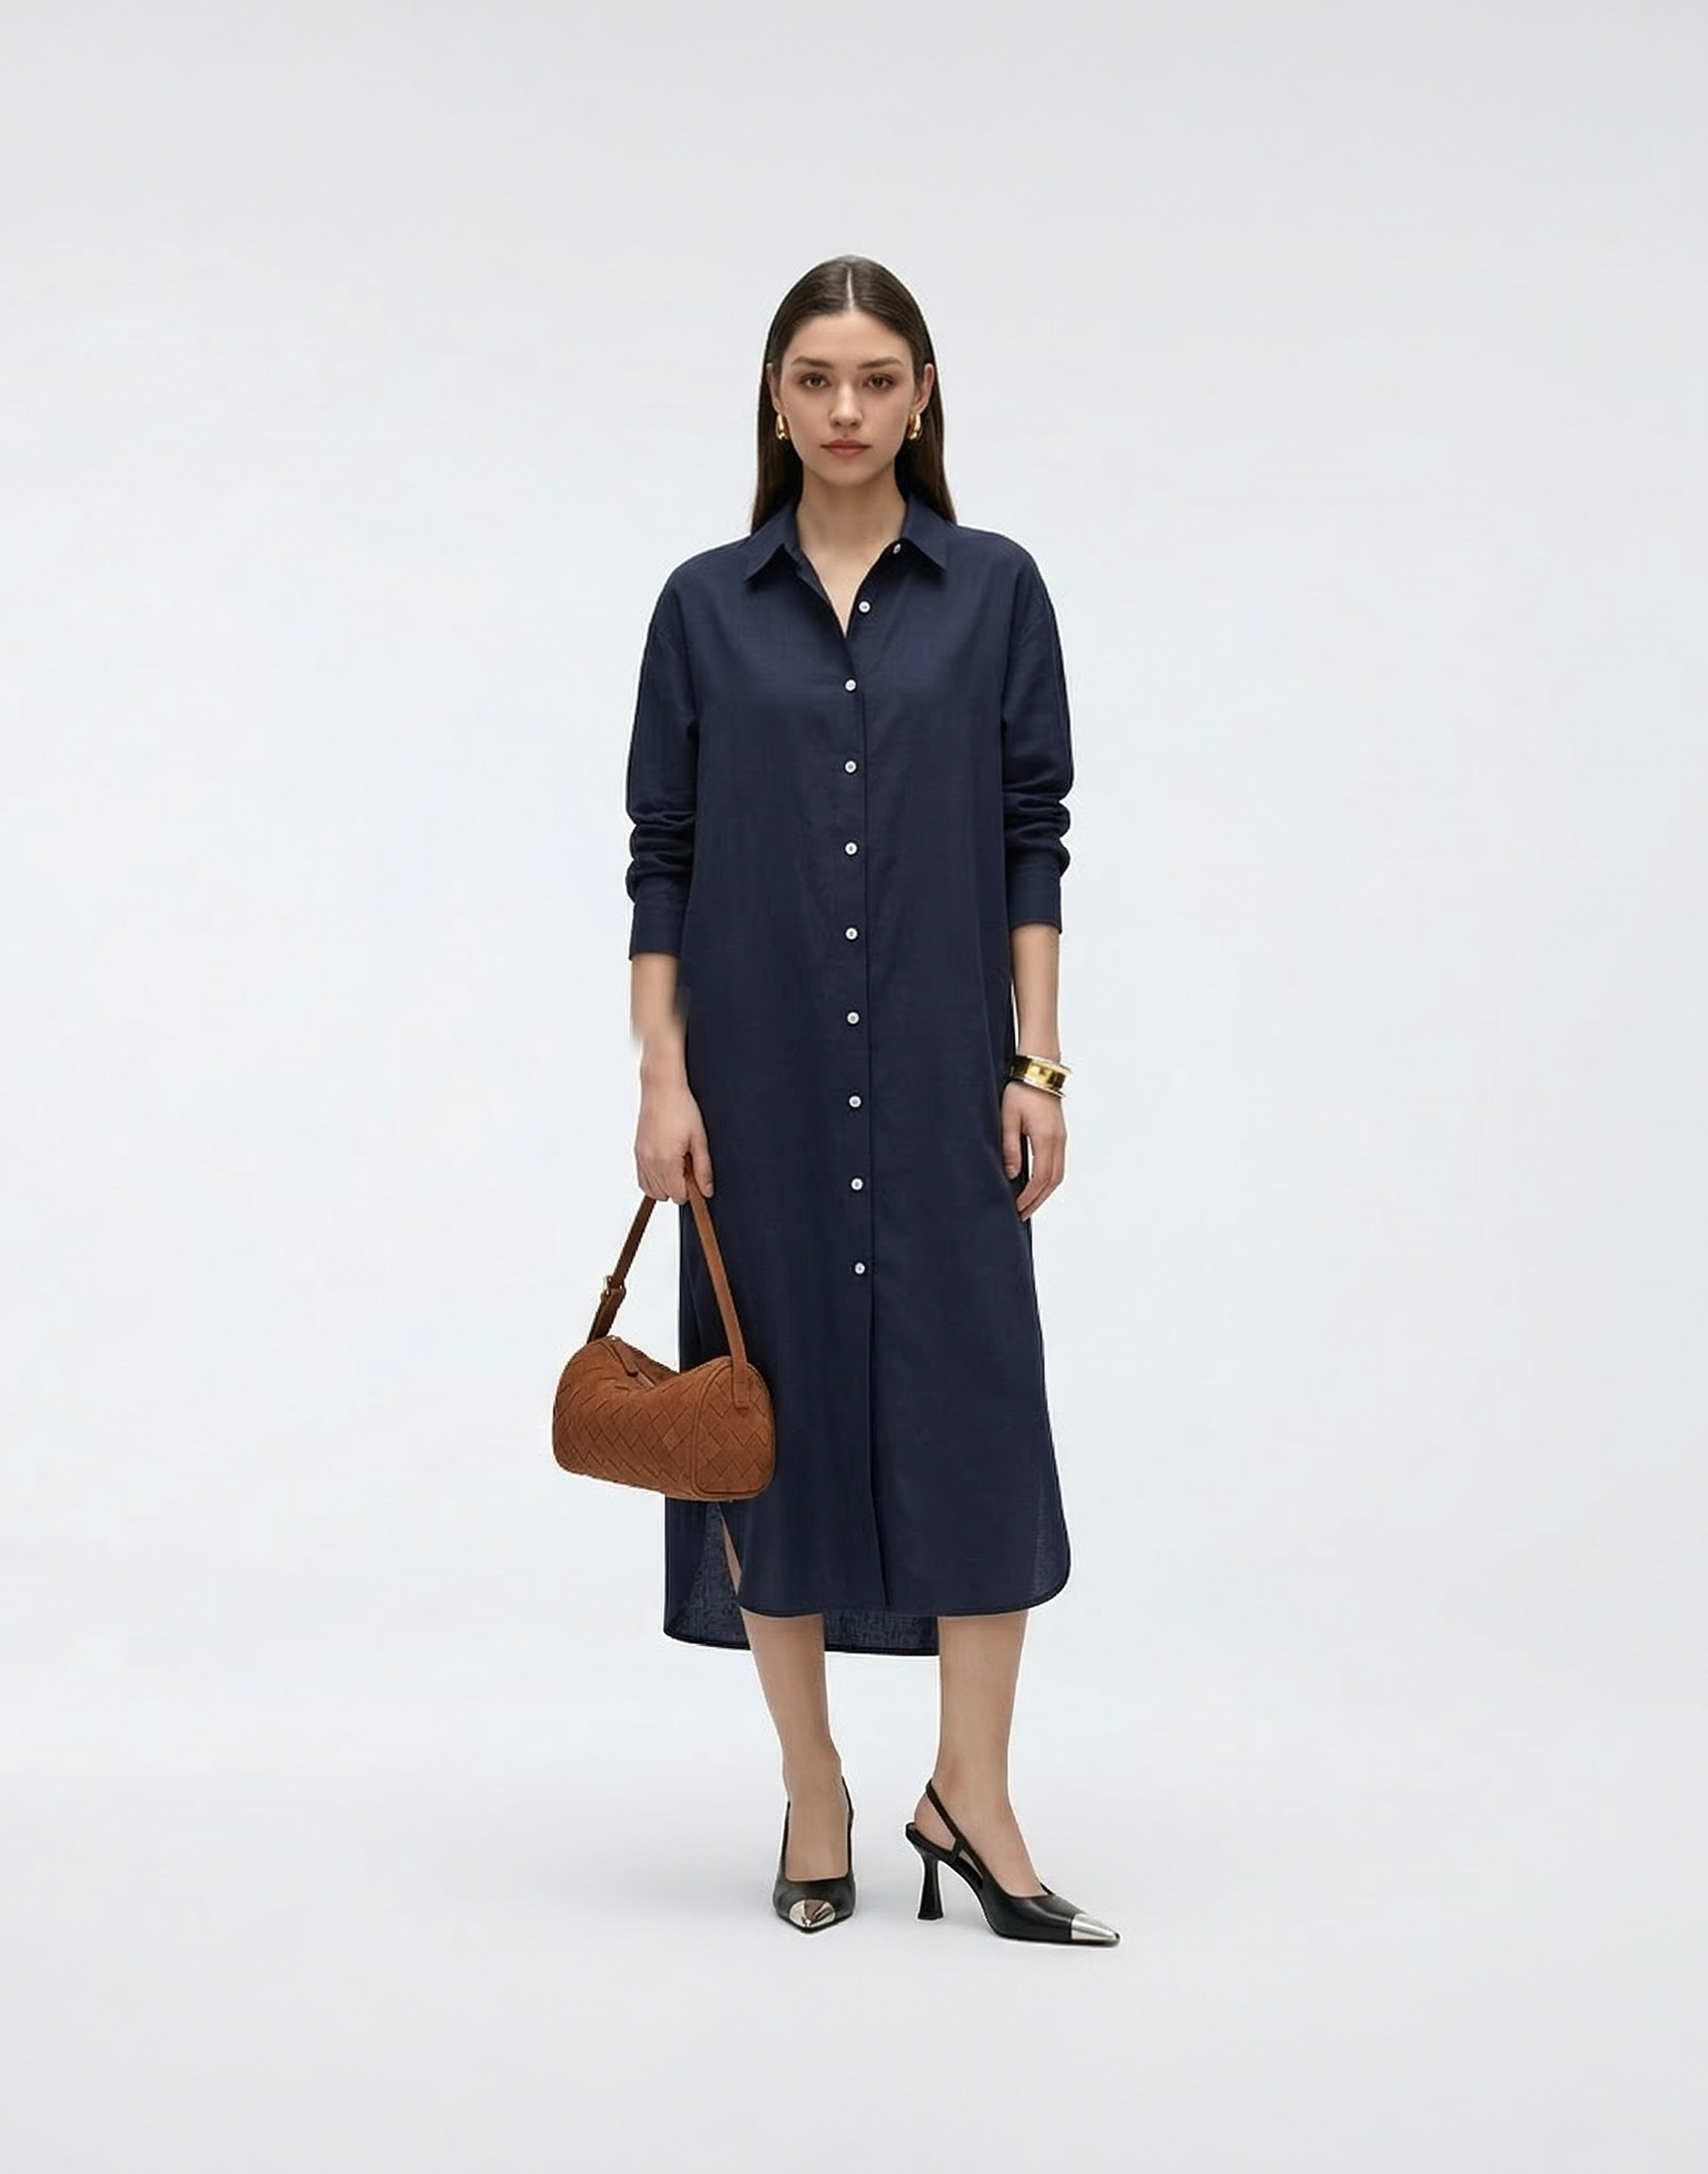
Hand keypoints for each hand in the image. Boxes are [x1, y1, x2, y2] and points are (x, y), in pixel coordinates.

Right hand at [635, 1081, 712, 1202]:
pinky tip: (666, 1165)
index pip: (678, 1195)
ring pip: (651, 1190)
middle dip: (679, 1187)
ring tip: (678, 1164)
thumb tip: (707, 1191)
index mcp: (667, 1161)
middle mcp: (650, 1162)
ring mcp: (641, 1158)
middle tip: (689, 1166)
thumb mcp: (699, 1139)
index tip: (697, 1177)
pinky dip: (653, 1179)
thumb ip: (703, 1169)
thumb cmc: (681, 1108)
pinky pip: (642, 1179)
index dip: (691, 1191)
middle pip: (664, 1195)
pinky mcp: (637, 1152)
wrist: (661, 1088)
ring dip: (665, 1185)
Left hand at [1002, 1080, 1064, 1219]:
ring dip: (1044, 1192)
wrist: (1039, 1070)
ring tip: (1028, 1205)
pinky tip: (1036, 1185)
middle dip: (1037, 1200)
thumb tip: (1012, 1174)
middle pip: (1053, 1181)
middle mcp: (1058, 1141)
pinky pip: (1057, 1164)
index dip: (1029, 1197)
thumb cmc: (1020, 1091)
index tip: (1016, 1208)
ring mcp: (1061, 1138)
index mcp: (1046, 1138)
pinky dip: (1048, 1180)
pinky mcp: (1059, 1135)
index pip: (1040, 1177)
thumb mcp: (1008, 1117)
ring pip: (1058, 1175)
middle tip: (1021, 1215)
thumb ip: (1010, 1146)